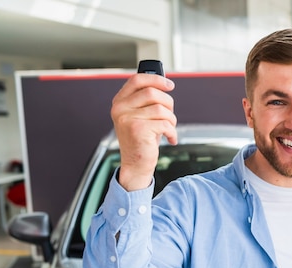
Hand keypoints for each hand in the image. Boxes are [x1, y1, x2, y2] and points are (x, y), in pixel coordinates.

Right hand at [110, 73, 176, 190]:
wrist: (136, 165)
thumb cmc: (142, 140)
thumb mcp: (142, 116)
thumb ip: (147, 101)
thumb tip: (165, 85)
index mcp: (120, 102)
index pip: (137, 80)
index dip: (156, 79)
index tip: (170, 85)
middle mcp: (120, 108)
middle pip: (152, 93)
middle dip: (168, 104)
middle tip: (170, 117)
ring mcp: (127, 118)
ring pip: (161, 109)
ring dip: (171, 120)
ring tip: (169, 129)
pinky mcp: (137, 129)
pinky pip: (164, 123)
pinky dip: (172, 132)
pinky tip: (170, 138)